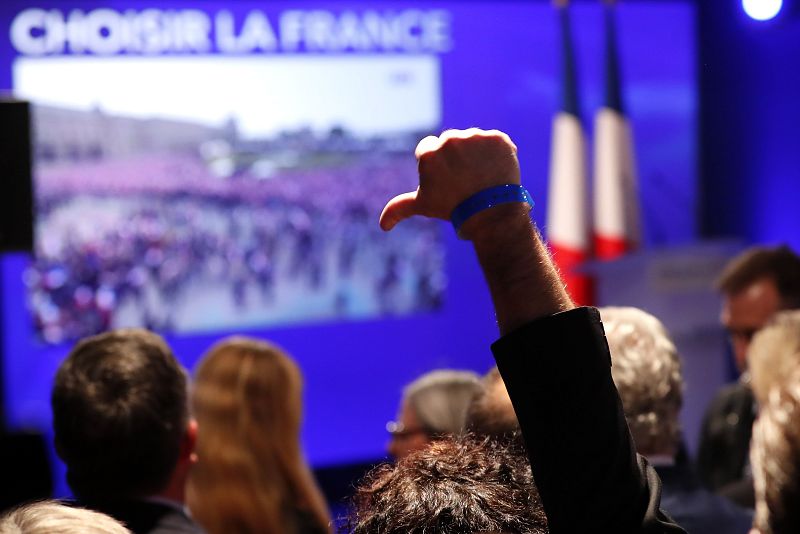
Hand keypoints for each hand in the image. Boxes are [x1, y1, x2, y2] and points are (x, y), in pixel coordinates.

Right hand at [379, 128, 519, 230]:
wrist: (491, 213)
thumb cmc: (453, 209)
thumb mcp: (423, 206)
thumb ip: (399, 208)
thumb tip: (382, 226)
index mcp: (429, 153)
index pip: (430, 149)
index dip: (438, 166)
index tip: (447, 180)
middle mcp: (451, 140)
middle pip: (452, 143)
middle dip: (457, 157)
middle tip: (465, 180)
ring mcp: (476, 137)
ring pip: (474, 141)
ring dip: (477, 154)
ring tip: (482, 177)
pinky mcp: (499, 139)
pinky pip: (496, 142)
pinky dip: (498, 154)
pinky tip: (496, 171)